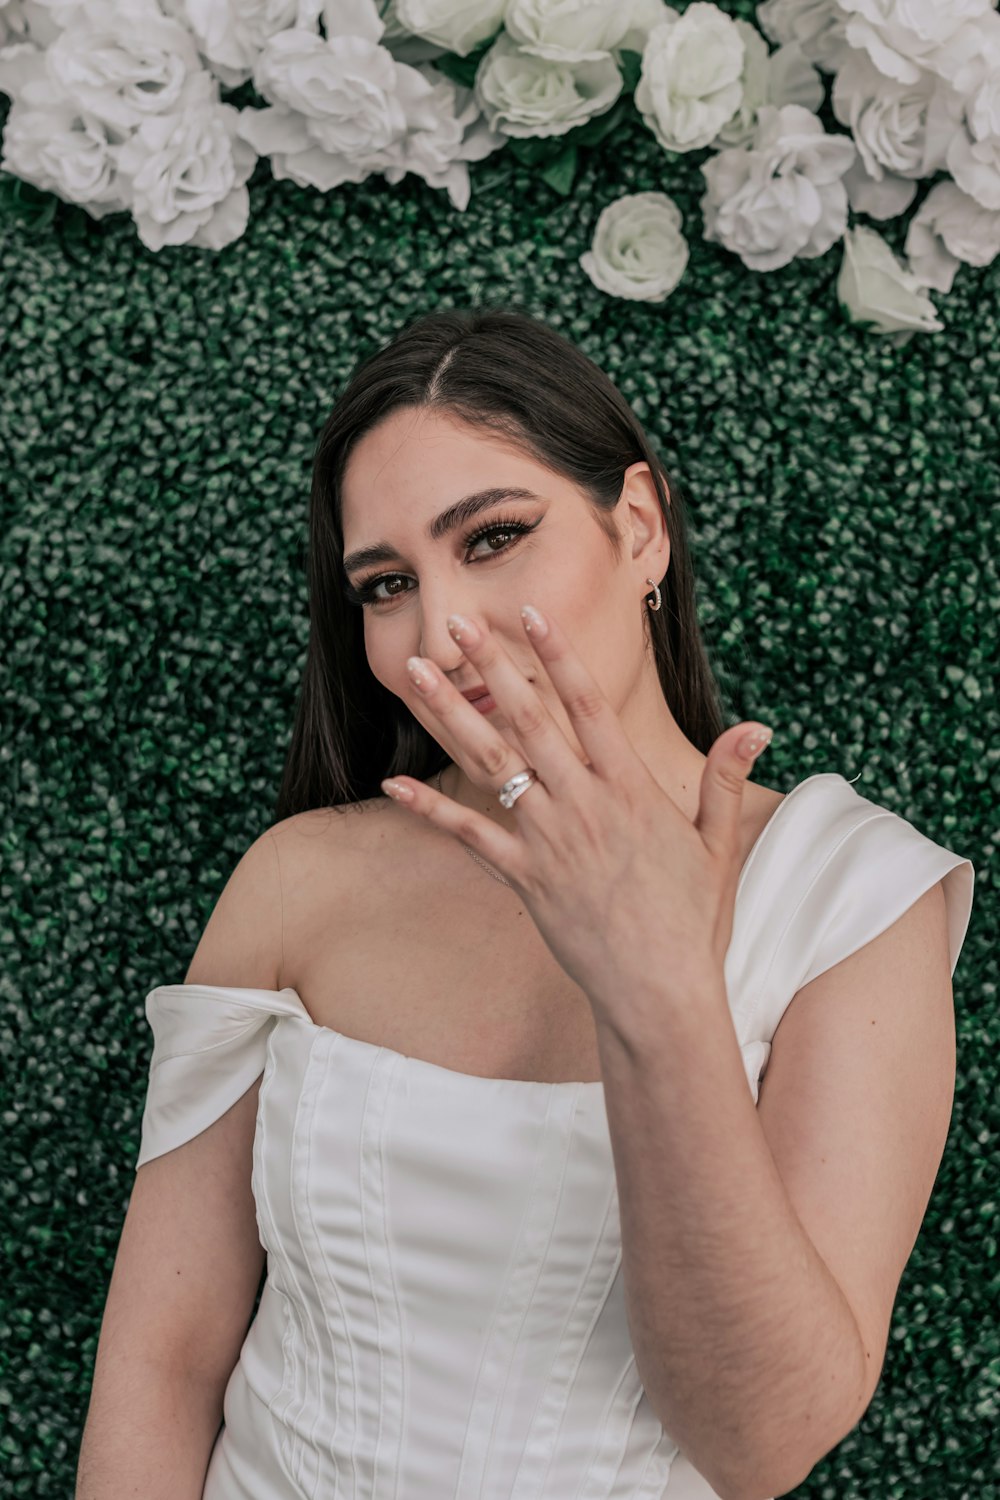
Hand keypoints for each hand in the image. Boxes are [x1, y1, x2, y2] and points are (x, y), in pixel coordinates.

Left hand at [380, 604, 772, 1022]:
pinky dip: (431, 809)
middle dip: (491, 666)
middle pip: (529, 720)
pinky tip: (396, 783)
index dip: (558, 656)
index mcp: (630, 788)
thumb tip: (759, 726)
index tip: (531, 613)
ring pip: (491, 764)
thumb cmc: (692, 919)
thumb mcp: (717, 843)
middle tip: (457, 623)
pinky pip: (469, 836)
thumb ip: (725, 778)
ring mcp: (549, 840)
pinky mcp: (524, 878)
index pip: (589, 705)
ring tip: (416, 674)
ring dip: (450, 717)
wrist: (660, 992)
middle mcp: (584, 804)